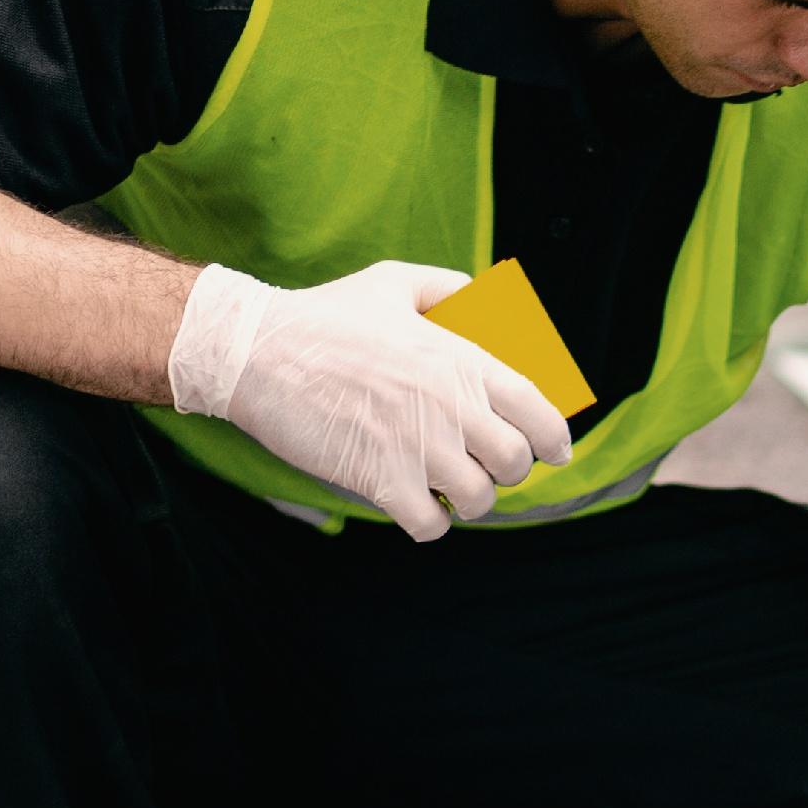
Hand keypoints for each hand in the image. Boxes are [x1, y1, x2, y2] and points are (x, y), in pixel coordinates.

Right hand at [167, 260, 571, 542]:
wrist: (254, 350)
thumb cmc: (323, 316)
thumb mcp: (392, 282)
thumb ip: (449, 288)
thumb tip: (486, 295)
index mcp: (463, 362)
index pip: (539, 414)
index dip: (553, 440)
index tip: (553, 452)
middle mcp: (451, 407)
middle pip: (515, 464)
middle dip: (505, 470)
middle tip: (481, 464)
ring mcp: (418, 447)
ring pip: (479, 500)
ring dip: (467, 499)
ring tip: (446, 486)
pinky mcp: (381, 480)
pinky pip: (432, 525)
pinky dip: (430, 523)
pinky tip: (415, 505)